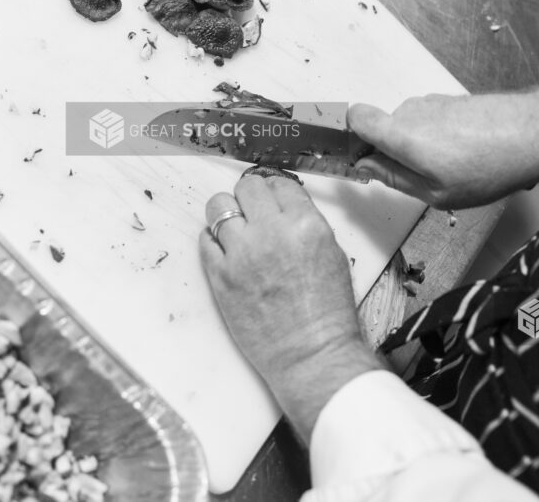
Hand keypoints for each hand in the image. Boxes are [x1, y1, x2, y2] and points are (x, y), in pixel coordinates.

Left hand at [200, 175, 381, 439]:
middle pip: (247, 187)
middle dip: (250, 196)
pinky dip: (214, 240)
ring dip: (227, 213)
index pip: (280, 183)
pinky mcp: (220, 276)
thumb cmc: (329, 312)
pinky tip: (226, 250)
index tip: (271, 199)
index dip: (275, 190)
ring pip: (218, 205)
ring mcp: (241, 253)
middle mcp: (272, 232)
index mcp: (306, 225)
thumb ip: (306, 225)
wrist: (311, 355)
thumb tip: (283, 208)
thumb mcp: (333, 255)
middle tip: (253, 211)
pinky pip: (205, 240)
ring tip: (236, 229)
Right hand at [348, 85, 538, 209]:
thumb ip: (395, 178)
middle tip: (417, 178)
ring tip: (452, 169)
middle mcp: (410, 111)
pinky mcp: (450, 101)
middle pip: (382, 129)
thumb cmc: (489, 167)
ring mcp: (432, 103)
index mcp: (401, 134)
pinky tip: (466, 156)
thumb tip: (367, 167)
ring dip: (418, 147)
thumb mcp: (437, 192)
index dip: (347, 137)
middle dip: (390, 152)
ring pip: (407, 127)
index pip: (354, 119)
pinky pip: (429, 122)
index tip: (356, 157)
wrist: (535, 133)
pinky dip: (438, 139)